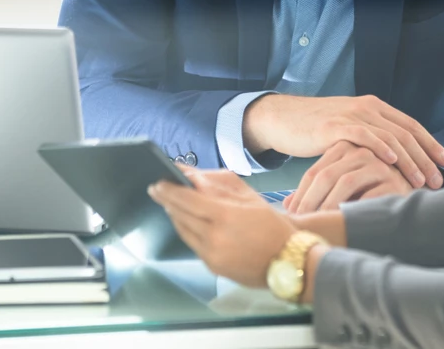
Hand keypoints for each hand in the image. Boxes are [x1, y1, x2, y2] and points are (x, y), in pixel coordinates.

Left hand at [148, 169, 294, 287]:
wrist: (288, 261)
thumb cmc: (272, 225)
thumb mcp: (249, 198)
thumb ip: (220, 186)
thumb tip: (194, 177)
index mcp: (225, 216)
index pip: (187, 200)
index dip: (169, 191)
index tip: (157, 182)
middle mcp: (214, 237)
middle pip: (181, 216)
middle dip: (166, 201)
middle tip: (156, 189)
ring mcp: (212, 255)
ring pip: (184, 231)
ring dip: (175, 215)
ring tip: (169, 203)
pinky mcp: (212, 267)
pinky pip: (193, 244)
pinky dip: (187, 230)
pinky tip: (186, 221)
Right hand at [243, 94, 443, 189]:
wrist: (284, 119)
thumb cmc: (318, 130)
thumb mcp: (351, 131)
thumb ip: (372, 139)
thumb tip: (397, 163)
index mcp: (375, 107)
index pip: (411, 125)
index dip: (430, 144)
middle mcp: (368, 107)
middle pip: (406, 132)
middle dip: (425, 157)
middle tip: (437, 179)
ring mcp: (352, 115)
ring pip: (390, 135)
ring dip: (409, 159)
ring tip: (420, 179)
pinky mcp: (335, 125)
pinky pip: (364, 134)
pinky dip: (380, 146)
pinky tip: (391, 160)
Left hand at [286, 140, 413, 213]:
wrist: (411, 201)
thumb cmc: (370, 195)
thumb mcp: (341, 189)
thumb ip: (317, 193)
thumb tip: (285, 208)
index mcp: (346, 148)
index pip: (315, 172)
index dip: (300, 194)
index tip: (289, 215)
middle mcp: (362, 151)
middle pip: (325, 176)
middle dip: (309, 201)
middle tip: (298, 222)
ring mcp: (379, 163)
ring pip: (344, 183)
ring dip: (327, 206)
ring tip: (317, 225)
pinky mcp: (394, 180)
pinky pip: (367, 195)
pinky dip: (352, 209)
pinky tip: (342, 223)